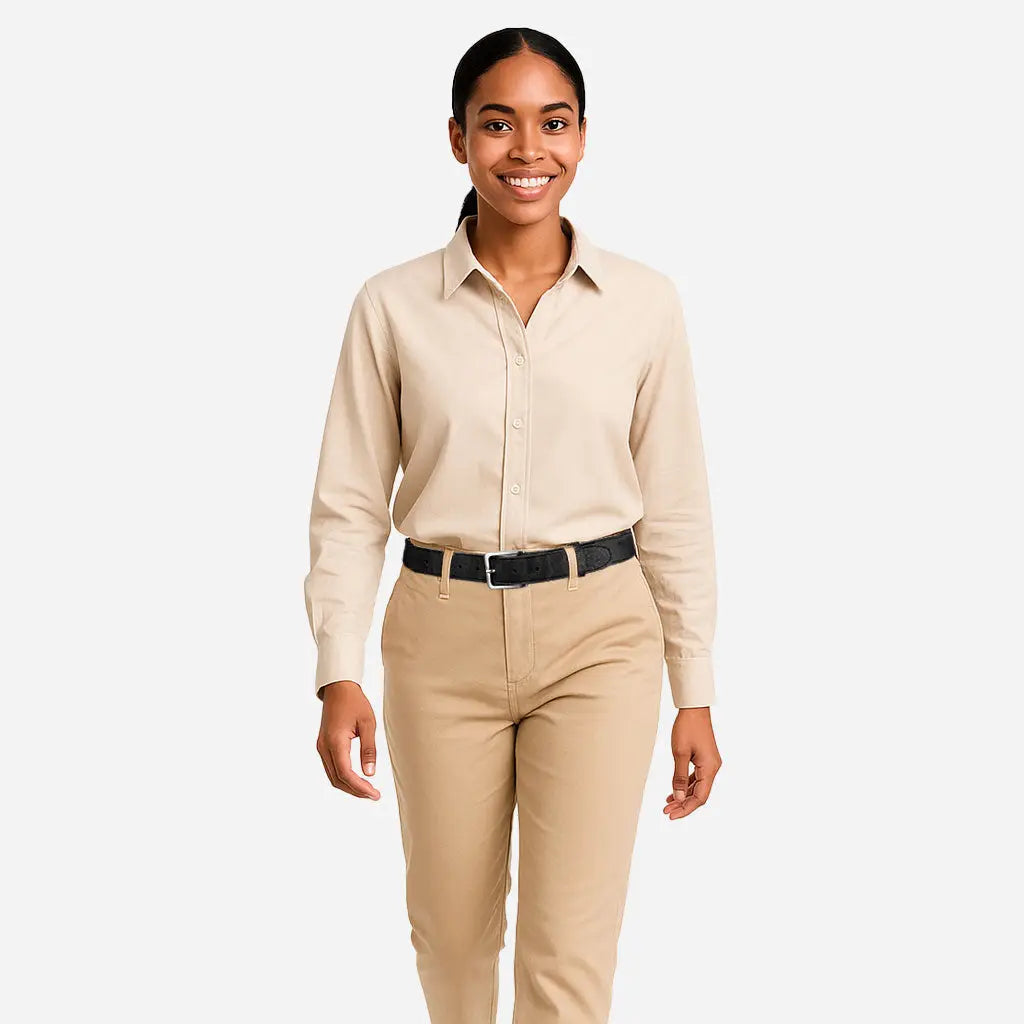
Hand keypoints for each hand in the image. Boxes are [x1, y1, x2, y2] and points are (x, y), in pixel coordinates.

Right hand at [316, 681, 380, 798]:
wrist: (338, 688)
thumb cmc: (355, 703)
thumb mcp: (368, 724)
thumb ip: (369, 749)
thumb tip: (370, 774)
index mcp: (335, 741)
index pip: (346, 773)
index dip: (360, 787)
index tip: (374, 794)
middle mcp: (324, 747)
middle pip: (337, 779)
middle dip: (355, 790)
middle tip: (374, 795)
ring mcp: (321, 747)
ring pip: (333, 776)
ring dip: (349, 786)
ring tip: (368, 790)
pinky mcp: (323, 745)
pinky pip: (331, 768)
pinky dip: (343, 777)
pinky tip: (357, 779)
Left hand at [664, 707, 721, 819]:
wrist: (694, 708)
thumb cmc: (687, 727)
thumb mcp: (680, 753)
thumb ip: (679, 777)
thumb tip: (678, 798)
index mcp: (710, 768)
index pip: (700, 797)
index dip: (686, 809)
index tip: (671, 815)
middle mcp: (713, 768)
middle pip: (700, 794)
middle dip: (683, 804)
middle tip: (666, 812)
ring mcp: (710, 763)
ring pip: (697, 786)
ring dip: (683, 796)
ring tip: (667, 803)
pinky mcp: (705, 759)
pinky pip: (696, 777)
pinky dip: (686, 785)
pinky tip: (674, 791)